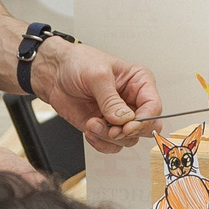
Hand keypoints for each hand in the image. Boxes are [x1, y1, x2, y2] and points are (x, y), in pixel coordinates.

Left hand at [35, 41, 160, 152]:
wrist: (54, 73)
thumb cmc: (78, 63)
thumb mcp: (97, 75)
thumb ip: (111, 100)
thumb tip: (124, 119)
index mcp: (139, 82)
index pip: (154, 107)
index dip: (144, 120)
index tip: (128, 126)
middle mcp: (132, 101)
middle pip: (146, 127)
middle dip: (128, 132)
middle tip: (112, 130)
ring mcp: (119, 117)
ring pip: (128, 139)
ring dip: (109, 136)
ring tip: (92, 123)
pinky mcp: (104, 128)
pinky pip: (111, 145)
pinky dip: (100, 143)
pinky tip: (89, 129)